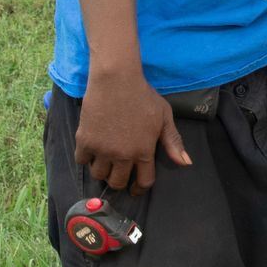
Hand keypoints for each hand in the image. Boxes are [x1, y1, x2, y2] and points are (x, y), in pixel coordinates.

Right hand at [75, 69, 191, 193]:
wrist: (116, 79)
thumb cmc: (142, 95)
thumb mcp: (164, 116)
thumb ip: (173, 141)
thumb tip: (185, 163)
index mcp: (144, 151)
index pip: (143, 182)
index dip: (140, 188)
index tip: (135, 188)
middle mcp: (123, 155)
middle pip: (118, 183)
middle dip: (120, 181)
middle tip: (118, 172)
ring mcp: (103, 149)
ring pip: (99, 175)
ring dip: (102, 171)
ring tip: (104, 160)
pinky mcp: (85, 141)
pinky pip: (81, 161)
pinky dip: (85, 158)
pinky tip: (91, 150)